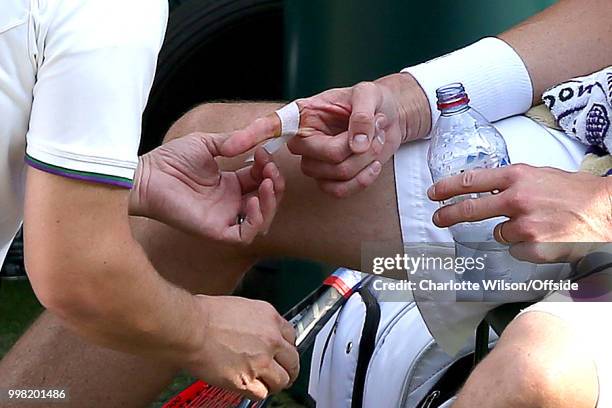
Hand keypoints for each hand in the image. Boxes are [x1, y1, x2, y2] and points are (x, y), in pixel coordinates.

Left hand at [130, 132, 284, 243]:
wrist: (149, 174)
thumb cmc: (171, 160)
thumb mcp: (207, 143)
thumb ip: (233, 141)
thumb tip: (257, 138)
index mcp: (229, 184)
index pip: (260, 181)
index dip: (267, 168)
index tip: (263, 153)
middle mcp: (230, 203)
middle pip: (266, 201)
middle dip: (275, 184)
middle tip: (270, 169)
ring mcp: (224, 218)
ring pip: (261, 220)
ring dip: (271, 202)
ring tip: (267, 182)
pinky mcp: (216, 231)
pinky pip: (245, 234)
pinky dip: (256, 220)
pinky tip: (252, 201)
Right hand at [188, 295, 298, 399]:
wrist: (190, 328)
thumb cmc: (204, 314)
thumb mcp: (239, 306)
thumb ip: (254, 321)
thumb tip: (254, 331)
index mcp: (269, 317)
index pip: (292, 336)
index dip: (286, 347)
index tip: (283, 353)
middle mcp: (270, 339)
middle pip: (292, 360)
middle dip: (288, 368)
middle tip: (282, 372)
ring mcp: (261, 361)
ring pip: (282, 380)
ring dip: (275, 383)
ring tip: (267, 383)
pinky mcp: (247, 380)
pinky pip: (262, 393)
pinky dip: (257, 392)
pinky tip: (250, 388)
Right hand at [221, 73, 429, 196]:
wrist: (390, 119)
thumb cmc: (375, 100)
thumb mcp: (370, 95)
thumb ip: (361, 116)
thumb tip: (356, 143)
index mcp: (304, 114)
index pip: (271, 125)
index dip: (249, 136)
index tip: (229, 147)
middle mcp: (305, 139)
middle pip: (314, 158)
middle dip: (349, 148)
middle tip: (371, 129)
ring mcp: (317, 161)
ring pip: (329, 176)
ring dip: (360, 163)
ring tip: (374, 141)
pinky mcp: (331, 177)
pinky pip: (338, 191)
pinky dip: (360, 181)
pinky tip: (372, 165)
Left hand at [428, 164, 611, 262]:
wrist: (606, 211)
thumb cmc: (576, 192)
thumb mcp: (540, 176)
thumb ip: (512, 182)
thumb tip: (488, 187)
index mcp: (517, 176)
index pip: (472, 180)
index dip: (448, 188)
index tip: (435, 193)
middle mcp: (517, 199)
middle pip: (471, 209)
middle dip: (449, 215)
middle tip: (438, 218)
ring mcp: (524, 224)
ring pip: (499, 233)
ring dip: (512, 232)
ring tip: (539, 224)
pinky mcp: (533, 246)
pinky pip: (516, 249)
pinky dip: (526, 246)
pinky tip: (545, 237)